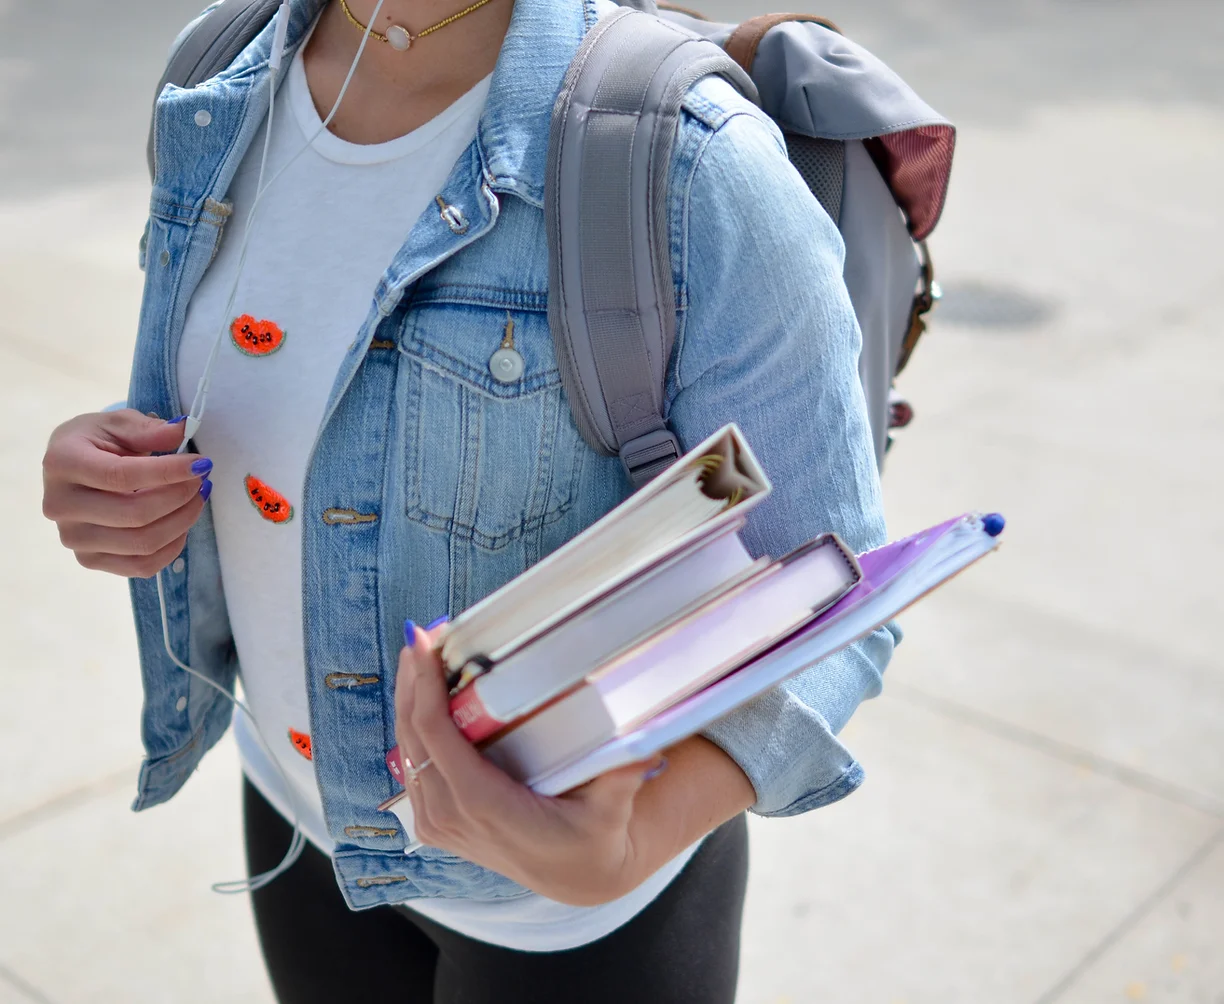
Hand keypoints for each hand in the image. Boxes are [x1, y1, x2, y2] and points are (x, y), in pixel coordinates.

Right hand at [42, 410, 212, 577]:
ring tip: (197, 498)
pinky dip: (172, 547)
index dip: (168, 472)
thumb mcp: (118, 424)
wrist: (72, 469)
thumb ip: (149, 429)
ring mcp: (74, 538)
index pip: (121, 475)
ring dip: (182, 521)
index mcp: (62, 463)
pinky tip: (181, 523)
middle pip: (135, 515)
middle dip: (180, 497)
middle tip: (202, 480)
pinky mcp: (90, 560)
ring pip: (142, 544)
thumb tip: (182, 431)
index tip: (201, 464)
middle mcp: (60, 505)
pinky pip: (142, 566)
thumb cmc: (96, 442)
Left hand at [394, 623, 755, 905]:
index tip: (425, 643)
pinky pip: (413, 766)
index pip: (436, 736)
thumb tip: (644, 747)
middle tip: (422, 634)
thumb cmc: (593, 838)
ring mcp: (438, 823)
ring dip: (408, 699)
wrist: (577, 877)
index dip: (424, 687)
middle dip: (412, 680)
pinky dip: (413, 726)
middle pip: (412, 735)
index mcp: (483, 805)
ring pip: (406, 749)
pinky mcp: (436, 822)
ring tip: (420, 653)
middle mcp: (451, 816)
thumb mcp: (611, 810)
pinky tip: (421, 694)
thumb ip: (621, 778)